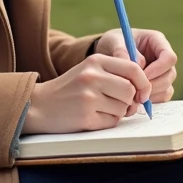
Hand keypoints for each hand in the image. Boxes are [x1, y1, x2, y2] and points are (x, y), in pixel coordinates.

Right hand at [22, 54, 150, 134]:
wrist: (39, 105)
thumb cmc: (69, 89)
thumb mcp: (89, 71)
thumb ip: (115, 74)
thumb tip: (144, 91)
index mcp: (96, 61)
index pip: (134, 68)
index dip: (144, 83)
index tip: (143, 93)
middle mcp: (92, 76)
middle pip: (131, 90)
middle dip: (131, 101)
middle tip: (123, 105)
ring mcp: (88, 97)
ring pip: (123, 108)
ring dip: (118, 113)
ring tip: (101, 109)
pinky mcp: (86, 117)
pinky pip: (112, 122)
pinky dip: (107, 122)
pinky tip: (93, 117)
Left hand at [94, 28, 177, 104]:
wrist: (106, 55)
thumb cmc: (112, 43)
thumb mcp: (113, 42)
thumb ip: (122, 51)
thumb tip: (137, 66)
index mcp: (157, 41)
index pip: (169, 57)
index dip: (158, 69)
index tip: (142, 76)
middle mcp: (163, 57)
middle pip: (170, 75)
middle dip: (153, 85)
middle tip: (134, 91)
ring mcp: (162, 72)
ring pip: (167, 88)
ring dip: (151, 94)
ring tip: (131, 95)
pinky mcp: (158, 86)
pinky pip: (162, 97)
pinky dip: (150, 101)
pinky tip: (134, 99)